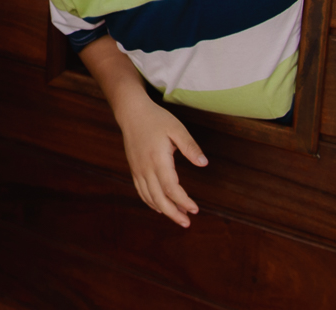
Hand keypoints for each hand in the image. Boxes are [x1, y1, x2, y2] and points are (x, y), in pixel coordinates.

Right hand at [114, 95, 207, 226]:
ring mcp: (138, 170)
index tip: (195, 209)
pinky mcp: (134, 169)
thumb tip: (204, 164)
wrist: (131, 112)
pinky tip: (160, 207)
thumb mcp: (177, 129)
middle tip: (187, 223)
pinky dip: (151, 202)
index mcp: (158, 159)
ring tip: (179, 217)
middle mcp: (146, 168)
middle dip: (173, 213)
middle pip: (158, 198)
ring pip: (149, 197)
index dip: (183, 201)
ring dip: (164, 210)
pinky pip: (141, 191)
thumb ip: (190, 147)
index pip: (171, 188)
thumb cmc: (156, 119)